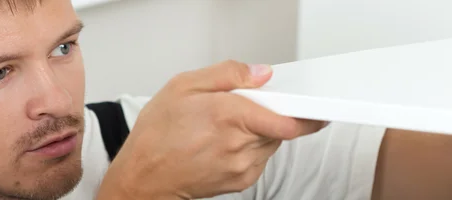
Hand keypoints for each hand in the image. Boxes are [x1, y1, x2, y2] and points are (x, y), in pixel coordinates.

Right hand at [96, 60, 325, 198]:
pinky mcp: (241, 181)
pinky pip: (260, 159)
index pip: (289, 120)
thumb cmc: (157, 134)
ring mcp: (242, 166)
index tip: (313, 108)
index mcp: (229, 116)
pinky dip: (251, 147)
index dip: (306, 114)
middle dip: (269, 114)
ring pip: (271, 143)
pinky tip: (223, 143)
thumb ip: (226, 74)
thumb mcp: (182, 86)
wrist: (144, 176)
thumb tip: (260, 74)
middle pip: (281, 128)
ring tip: (225, 127)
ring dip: (259, 131)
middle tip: (239, 109)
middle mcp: (240, 145)